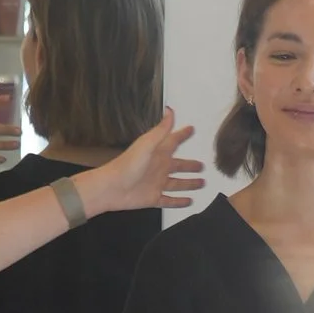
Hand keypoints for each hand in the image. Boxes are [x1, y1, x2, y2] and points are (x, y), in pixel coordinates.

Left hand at [82, 111, 201, 214]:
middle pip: (179, 165)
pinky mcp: (154, 198)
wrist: (112, 188)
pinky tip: (189, 201)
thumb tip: (170, 110)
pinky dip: (180, 202)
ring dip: (189, 183)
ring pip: (178, 184)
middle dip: (190, 165)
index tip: (191, 130)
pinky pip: (170, 200)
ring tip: (202, 182)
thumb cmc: (127, 165)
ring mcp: (157, 183)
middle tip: (201, 165)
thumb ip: (161, 130)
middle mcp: (159, 168)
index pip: (174, 141)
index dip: (182, 135)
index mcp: (158, 153)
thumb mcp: (147, 144)